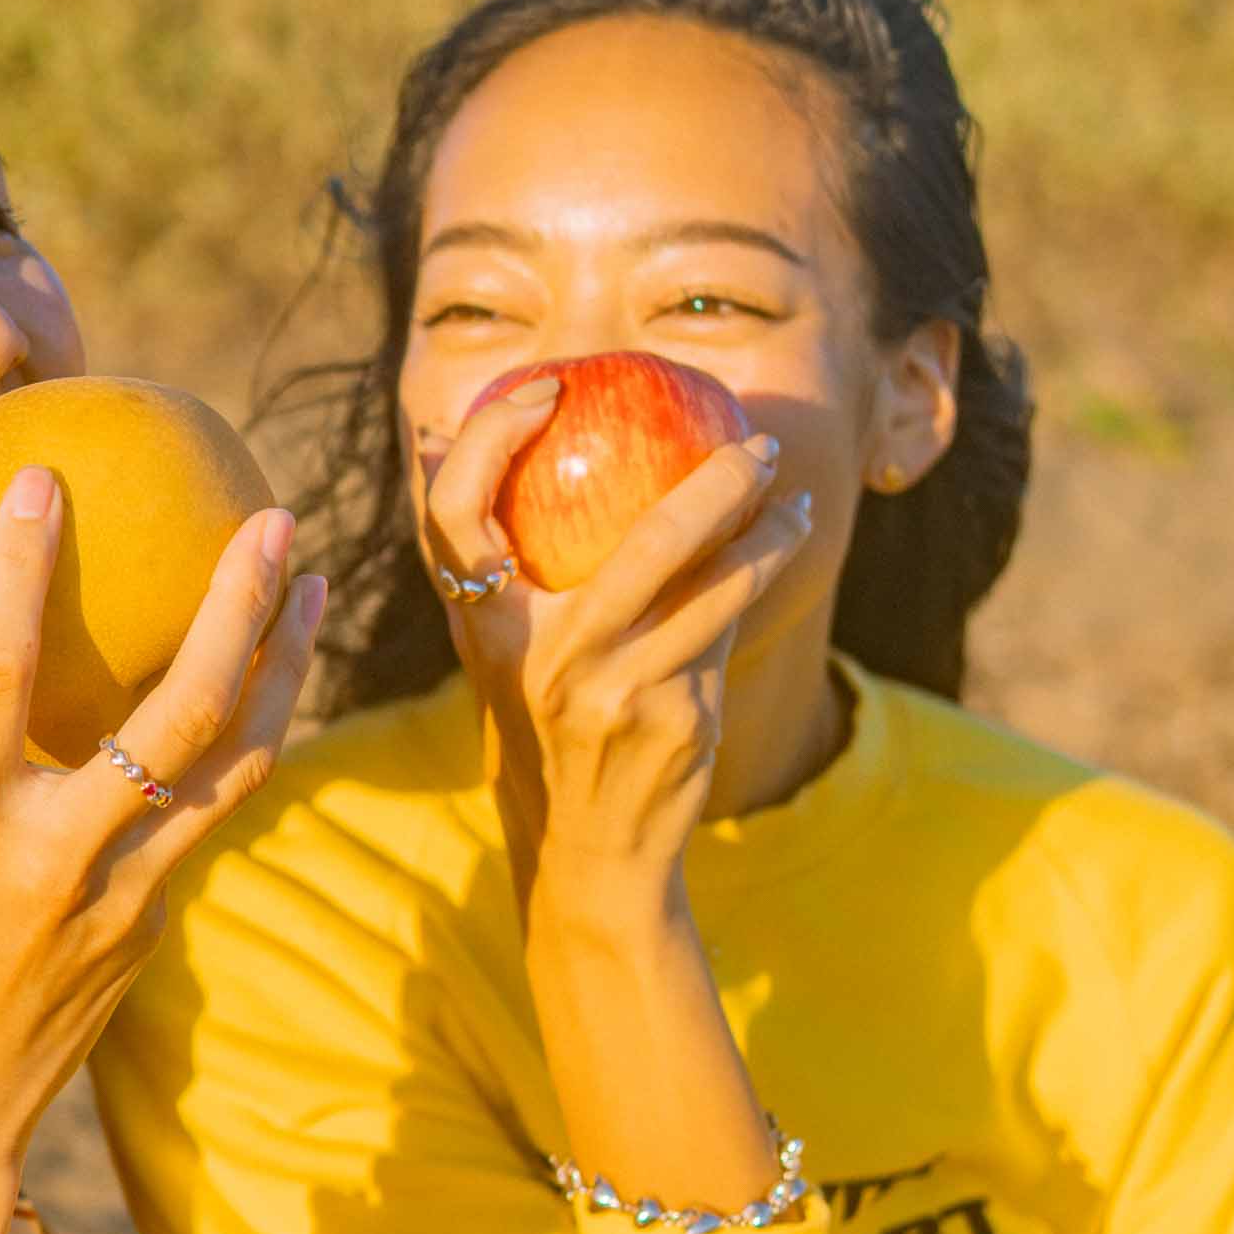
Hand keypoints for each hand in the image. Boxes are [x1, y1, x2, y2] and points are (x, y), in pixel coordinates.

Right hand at [0, 465, 323, 1233]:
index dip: (18, 573)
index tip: (46, 480)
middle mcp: (54, 858)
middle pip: (171, 717)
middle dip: (235, 611)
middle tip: (273, 522)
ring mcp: (120, 899)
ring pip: (231, 767)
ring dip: (279, 670)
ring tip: (307, 587)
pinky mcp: (155, 928)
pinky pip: (206, 817)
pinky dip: (238, 745)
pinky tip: (257, 690)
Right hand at [420, 376, 810, 906]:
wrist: (586, 847)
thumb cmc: (545, 722)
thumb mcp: (504, 648)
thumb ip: (493, 560)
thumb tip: (442, 439)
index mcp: (483, 626)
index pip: (455, 511)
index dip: (489, 437)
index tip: (548, 386)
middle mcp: (541, 657)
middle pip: (646, 541)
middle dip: (717, 482)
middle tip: (753, 446)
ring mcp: (613, 691)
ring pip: (714, 586)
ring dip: (769, 532)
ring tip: (791, 496)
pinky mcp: (673, 719)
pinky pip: (725, 628)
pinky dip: (758, 579)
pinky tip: (784, 546)